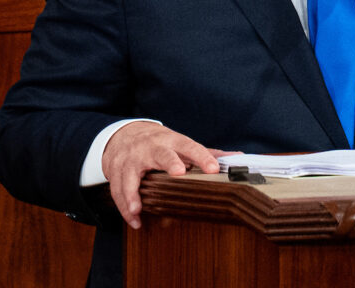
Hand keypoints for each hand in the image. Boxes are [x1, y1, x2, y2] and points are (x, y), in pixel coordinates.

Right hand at [101, 121, 224, 228]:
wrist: (123, 135)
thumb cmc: (158, 143)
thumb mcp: (179, 144)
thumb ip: (206, 153)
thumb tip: (237, 157)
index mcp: (170, 141)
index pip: (189, 146)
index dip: (201, 156)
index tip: (213, 168)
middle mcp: (150, 147)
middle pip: (160, 153)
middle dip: (169, 161)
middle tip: (178, 172)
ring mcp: (131, 158)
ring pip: (130, 174)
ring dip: (133, 193)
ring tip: (137, 210)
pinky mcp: (116, 169)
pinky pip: (117, 188)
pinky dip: (124, 206)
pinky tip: (134, 220)